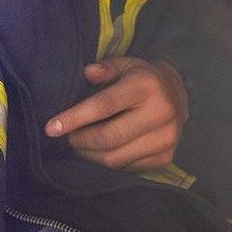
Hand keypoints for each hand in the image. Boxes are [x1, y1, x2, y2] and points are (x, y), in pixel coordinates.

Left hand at [45, 56, 188, 171]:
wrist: (180, 95)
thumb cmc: (142, 78)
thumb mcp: (125, 64)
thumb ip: (105, 68)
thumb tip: (87, 72)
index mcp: (146, 87)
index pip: (103, 106)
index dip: (74, 118)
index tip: (51, 128)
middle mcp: (160, 114)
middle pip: (108, 138)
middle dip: (80, 141)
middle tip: (68, 137)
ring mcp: (166, 139)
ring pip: (115, 159)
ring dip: (90, 155)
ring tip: (81, 144)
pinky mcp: (166, 157)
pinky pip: (127, 168)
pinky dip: (108, 162)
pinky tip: (101, 151)